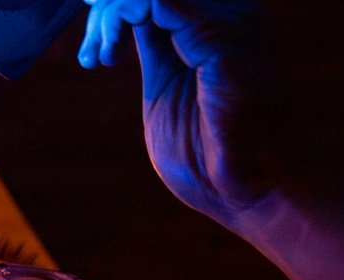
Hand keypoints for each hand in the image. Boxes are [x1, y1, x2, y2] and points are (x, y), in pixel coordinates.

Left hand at [78, 0, 287, 226]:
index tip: (94, 54)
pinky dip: (120, 17)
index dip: (119, 12)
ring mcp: (233, 21)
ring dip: (112, 15)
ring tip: (102, 55)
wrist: (251, 196)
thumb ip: (156, 48)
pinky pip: (156, 0)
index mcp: (226, 29)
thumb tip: (128, 11)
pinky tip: (110, 54)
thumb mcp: (167, 91)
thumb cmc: (213, 160)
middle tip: (92, 53)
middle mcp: (236, 15)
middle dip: (111, 10)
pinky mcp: (221, 35)